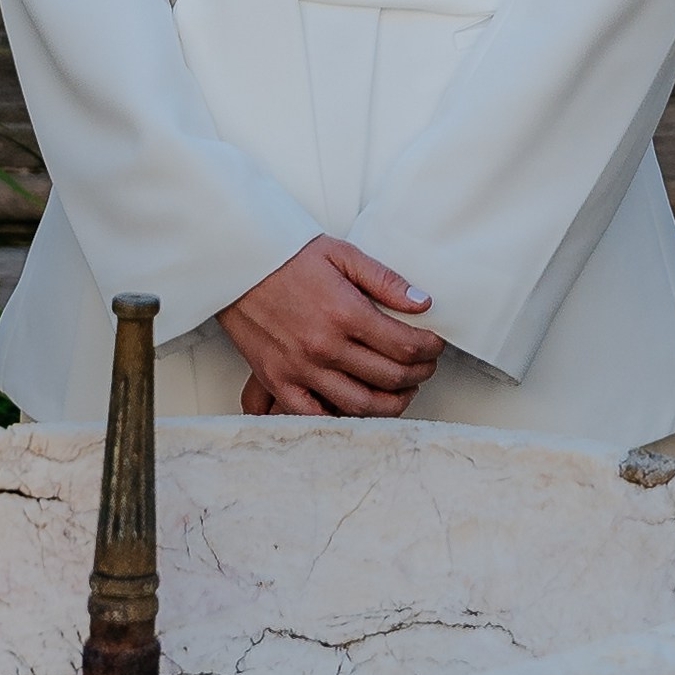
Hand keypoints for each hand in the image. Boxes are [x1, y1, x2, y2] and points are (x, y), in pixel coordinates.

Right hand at [219, 235, 443, 417]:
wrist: (239, 264)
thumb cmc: (289, 256)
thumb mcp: (343, 255)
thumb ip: (385, 281)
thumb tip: (422, 303)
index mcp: (346, 314)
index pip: (404, 346)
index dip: (429, 349)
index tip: (434, 345)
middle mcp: (325, 347)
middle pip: (390, 378)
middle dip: (418, 374)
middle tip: (426, 367)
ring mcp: (301, 370)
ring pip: (360, 405)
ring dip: (391, 403)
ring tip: (402, 392)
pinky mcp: (278, 382)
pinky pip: (315, 416)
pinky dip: (341, 419)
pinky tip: (358, 408)